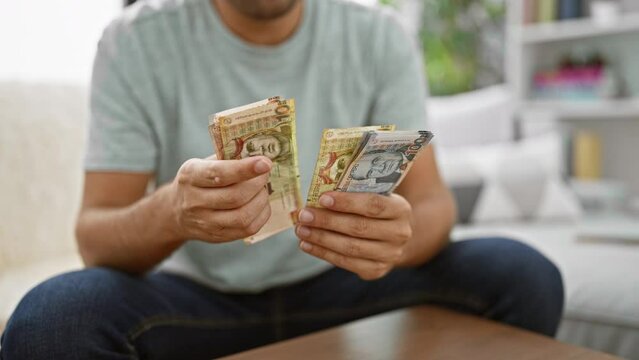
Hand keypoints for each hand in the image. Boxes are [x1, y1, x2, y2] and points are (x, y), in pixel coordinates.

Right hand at [168, 155, 271, 242]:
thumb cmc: (198, 181)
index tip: (265, 163)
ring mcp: (205, 222)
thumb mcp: (203, 164)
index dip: (245, 169)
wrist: (176, 212)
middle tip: (265, 174)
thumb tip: (259, 158)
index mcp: (191, 176)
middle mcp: (194, 201)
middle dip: (258, 184)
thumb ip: (227, 159)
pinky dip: (261, 215)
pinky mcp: (217, 236)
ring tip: (263, 190)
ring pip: (242, 216)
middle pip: (235, 196)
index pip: (219, 174)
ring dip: (261, 200)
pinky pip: (247, 229)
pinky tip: (261, 204)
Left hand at [295, 192, 412, 279]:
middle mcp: (399, 234)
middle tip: (303, 215)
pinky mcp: (376, 270)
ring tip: (301, 230)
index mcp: (401, 209)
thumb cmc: (376, 210)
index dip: (347, 202)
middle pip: (359, 228)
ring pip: (350, 248)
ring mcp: (389, 255)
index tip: (322, 199)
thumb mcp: (374, 195)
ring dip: (321, 239)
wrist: (394, 236)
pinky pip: (346, 263)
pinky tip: (307, 244)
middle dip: (327, 221)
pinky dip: (323, 253)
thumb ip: (354, 193)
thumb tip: (316, 195)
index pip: (373, 205)